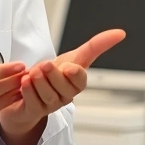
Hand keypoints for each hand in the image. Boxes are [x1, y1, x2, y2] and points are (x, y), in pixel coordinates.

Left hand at [0, 29, 125, 135]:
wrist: (29, 90)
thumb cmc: (53, 73)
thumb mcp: (75, 56)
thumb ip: (96, 46)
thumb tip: (120, 33)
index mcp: (76, 83)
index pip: (80, 80)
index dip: (75, 74)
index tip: (68, 67)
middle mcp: (65, 96)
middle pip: (64, 89)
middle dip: (54, 75)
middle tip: (44, 65)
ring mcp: (50, 105)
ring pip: (48, 96)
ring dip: (39, 82)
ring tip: (32, 73)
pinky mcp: (34, 111)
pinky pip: (33, 103)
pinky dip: (28, 90)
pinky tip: (25, 82)